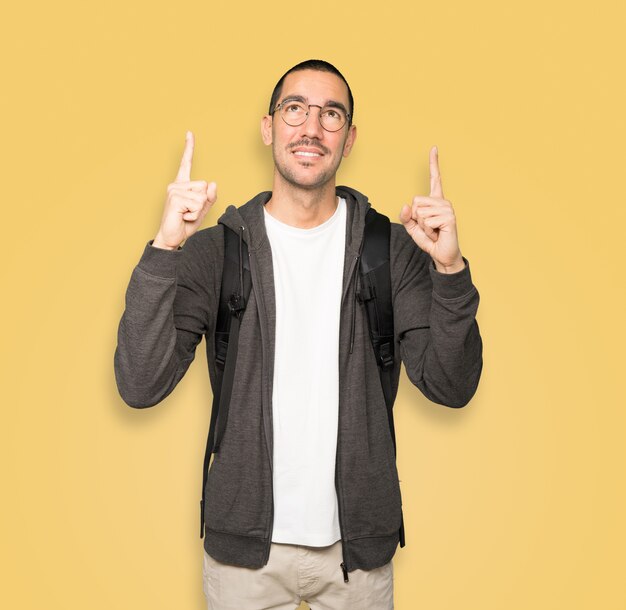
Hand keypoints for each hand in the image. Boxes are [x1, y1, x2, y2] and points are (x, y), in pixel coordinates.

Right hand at [153, 131, 216, 249]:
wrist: (172, 238)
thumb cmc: (185, 224)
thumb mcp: (202, 210)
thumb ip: (210, 197)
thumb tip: (213, 183)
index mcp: (182, 185)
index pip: (187, 163)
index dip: (189, 148)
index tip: (189, 133)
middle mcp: (176, 184)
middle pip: (205, 186)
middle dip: (203, 202)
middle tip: (189, 212)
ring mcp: (174, 190)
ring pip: (202, 196)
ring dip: (198, 210)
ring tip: (186, 215)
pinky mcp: (175, 199)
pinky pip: (197, 204)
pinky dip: (194, 214)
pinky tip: (183, 217)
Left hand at [399, 146, 464, 272]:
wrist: (442, 254)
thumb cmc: (430, 240)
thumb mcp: (413, 228)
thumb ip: (406, 217)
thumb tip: (405, 205)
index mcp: (435, 201)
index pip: (435, 179)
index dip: (433, 163)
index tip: (434, 148)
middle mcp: (443, 201)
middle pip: (415, 201)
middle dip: (416, 218)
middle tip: (428, 227)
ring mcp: (447, 208)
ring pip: (419, 212)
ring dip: (422, 226)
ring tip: (433, 231)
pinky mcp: (449, 217)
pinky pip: (426, 220)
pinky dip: (428, 231)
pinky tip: (437, 233)